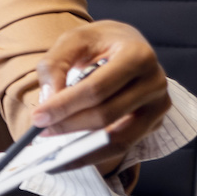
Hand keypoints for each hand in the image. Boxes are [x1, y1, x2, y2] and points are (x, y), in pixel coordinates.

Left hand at [31, 20, 171, 172]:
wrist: (128, 44)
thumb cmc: (101, 41)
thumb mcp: (74, 39)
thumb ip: (56, 64)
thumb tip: (48, 101)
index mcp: (138, 55)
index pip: (97, 88)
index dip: (65, 105)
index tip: (38, 116)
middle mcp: (155, 82)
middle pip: (107, 115)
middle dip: (69, 126)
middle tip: (40, 131)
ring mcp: (158, 106)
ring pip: (118, 138)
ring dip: (82, 148)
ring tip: (53, 153)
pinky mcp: (154, 123)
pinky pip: (123, 145)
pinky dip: (95, 154)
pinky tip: (72, 156)